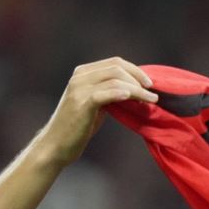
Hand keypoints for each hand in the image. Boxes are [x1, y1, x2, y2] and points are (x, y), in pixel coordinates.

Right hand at [36, 58, 157, 166]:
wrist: (56, 146)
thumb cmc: (77, 128)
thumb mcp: (94, 105)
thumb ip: (108, 93)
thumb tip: (134, 89)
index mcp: (83, 73)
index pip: (114, 62)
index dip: (135, 70)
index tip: (149, 83)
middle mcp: (80, 76)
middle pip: (117, 67)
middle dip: (138, 77)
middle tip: (153, 91)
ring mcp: (80, 88)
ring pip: (116, 79)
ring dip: (137, 89)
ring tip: (151, 99)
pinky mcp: (82, 102)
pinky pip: (108, 92)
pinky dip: (124, 94)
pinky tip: (135, 100)